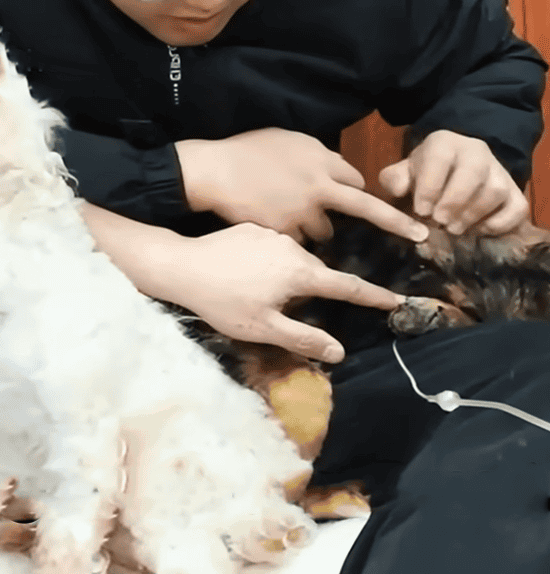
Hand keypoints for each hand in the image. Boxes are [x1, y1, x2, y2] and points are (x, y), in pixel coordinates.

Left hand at [167, 223, 406, 363]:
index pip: (347, 285)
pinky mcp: (253, 229)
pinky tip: (253, 275)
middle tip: (308, 309)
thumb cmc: (223, 302)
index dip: (373, 296)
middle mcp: (292, 247)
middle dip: (321, 289)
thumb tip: (340, 352)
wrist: (183, 265)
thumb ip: (304, 339)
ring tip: (270, 294)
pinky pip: (274, 247)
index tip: (396, 300)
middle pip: (319, 272)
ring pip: (296, 258)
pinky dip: (274, 262)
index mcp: (300, 272)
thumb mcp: (263, 328)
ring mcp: (272, 234)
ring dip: (295, 276)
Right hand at [175, 129, 427, 243]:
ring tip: (288, 218)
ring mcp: (302, 212)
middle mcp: (319, 187)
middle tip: (419, 234)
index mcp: (321, 161)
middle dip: (395, 222)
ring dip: (315, 227)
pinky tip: (274, 224)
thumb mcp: (289, 140)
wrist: (215, 171)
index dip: (362, 192)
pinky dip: (292, 237)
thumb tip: (340, 170)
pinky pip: (299, 241)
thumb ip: (318, 155)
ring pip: (324, 231)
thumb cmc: (249, 150)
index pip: (357, 180)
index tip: (380, 204)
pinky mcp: (285, 232)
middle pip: (362, 207)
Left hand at [379, 130, 528, 236]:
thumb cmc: (427, 173)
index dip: (430, 187)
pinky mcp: (515, 193)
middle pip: (473, 172)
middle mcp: (476, 152)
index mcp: (445, 142)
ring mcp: (499, 172)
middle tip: (440, 222)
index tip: (421, 211)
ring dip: (474, 214)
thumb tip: (399, 189)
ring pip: (495, 190)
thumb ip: (394, 179)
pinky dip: (500, 224)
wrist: (455, 170)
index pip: (440, 159)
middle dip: (454, 200)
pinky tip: (479, 231)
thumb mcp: (405, 172)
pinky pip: (517, 208)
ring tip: (455, 229)